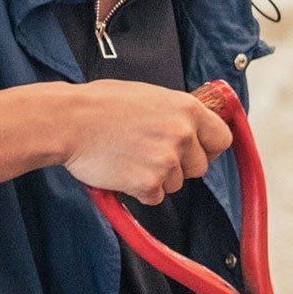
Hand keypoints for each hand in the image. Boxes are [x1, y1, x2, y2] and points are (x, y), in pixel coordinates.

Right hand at [62, 81, 231, 203]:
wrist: (70, 121)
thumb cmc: (102, 104)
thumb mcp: (151, 95)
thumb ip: (177, 114)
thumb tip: (193, 128)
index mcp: (187, 109)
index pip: (222, 139)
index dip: (209, 148)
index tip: (197, 151)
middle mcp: (183, 135)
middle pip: (199, 167)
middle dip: (180, 166)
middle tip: (151, 154)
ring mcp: (167, 161)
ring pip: (176, 184)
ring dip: (158, 178)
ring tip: (131, 157)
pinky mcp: (148, 184)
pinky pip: (155, 197)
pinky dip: (140, 191)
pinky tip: (123, 170)